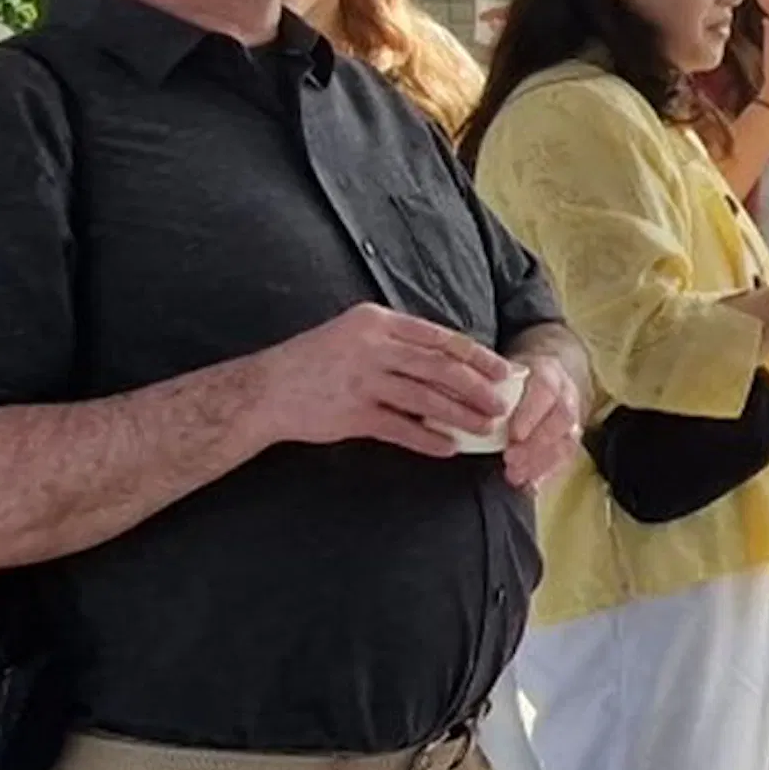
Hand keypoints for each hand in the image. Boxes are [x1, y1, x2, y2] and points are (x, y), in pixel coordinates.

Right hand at [244, 305, 521, 459]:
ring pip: (425, 398)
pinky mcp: (354, 414)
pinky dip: (428, 439)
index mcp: (377, 321)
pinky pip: (401, 429)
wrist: (266, 390)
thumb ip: (396, 342)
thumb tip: (448, 361)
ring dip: (460, 415)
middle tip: (501, 404)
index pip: (439, 337)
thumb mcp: (354, 335)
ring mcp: (362, 380)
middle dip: (476, 388)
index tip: (502, 370)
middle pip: (438, 367)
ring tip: (484, 428)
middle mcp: (372, 346)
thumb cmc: (316, 361)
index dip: (475, 356)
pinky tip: (448, 448)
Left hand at [502, 330, 589, 489]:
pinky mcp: (572, 438)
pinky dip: (547, 472)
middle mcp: (566, 394)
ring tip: (516, 475)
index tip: (513, 435)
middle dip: (536, 443)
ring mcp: (573, 417)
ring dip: (541, 461)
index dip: (531, 413)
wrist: (543, 379)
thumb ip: (488, 387)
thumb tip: (462, 401)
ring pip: (568, 440)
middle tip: (511, 461)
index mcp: (548, 372)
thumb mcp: (502, 373)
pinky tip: (530, 485)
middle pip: (561, 418)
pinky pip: (566, 458)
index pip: (545, 389)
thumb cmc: (514, 379)